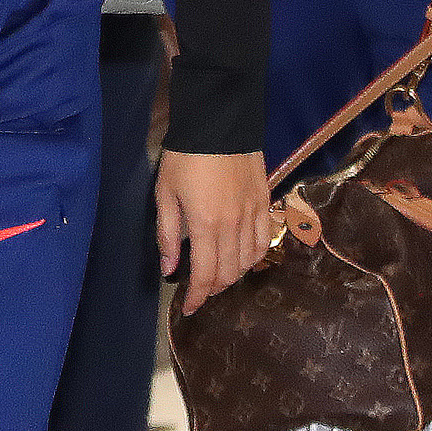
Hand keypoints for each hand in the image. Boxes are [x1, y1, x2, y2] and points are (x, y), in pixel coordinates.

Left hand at [156, 150, 270, 315]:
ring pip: (249, 260)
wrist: (220, 122)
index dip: (197, 297)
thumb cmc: (185, 157)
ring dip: (234, 274)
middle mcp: (234, 225)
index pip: (205, 275)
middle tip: (201, 291)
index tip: (189, 308)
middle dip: (214, 289)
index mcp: (205, 224)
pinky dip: (255, 256)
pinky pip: (265, 239)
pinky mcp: (266, 202)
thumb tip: (169, 269)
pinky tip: (244, 257)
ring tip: (220, 275)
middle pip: (229, 272)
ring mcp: (254, 214)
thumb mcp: (165, 194)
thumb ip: (168, 235)